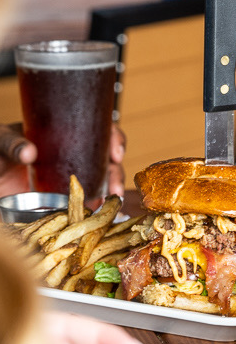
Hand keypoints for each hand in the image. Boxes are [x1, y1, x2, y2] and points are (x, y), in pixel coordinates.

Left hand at [0, 122, 125, 197]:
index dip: (114, 139)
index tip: (116, 153)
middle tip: (115, 187)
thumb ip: (12, 143)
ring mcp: (70, 177)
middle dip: (116, 172)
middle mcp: (72, 155)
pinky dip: (99, 207)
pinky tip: (102, 213)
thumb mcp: (1, 141)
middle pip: (106, 159)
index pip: (98, 130)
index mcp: (64, 134)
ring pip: (102, 181)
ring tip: (112, 203)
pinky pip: (87, 201)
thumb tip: (29, 152)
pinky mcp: (64, 199)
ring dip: (112, 192)